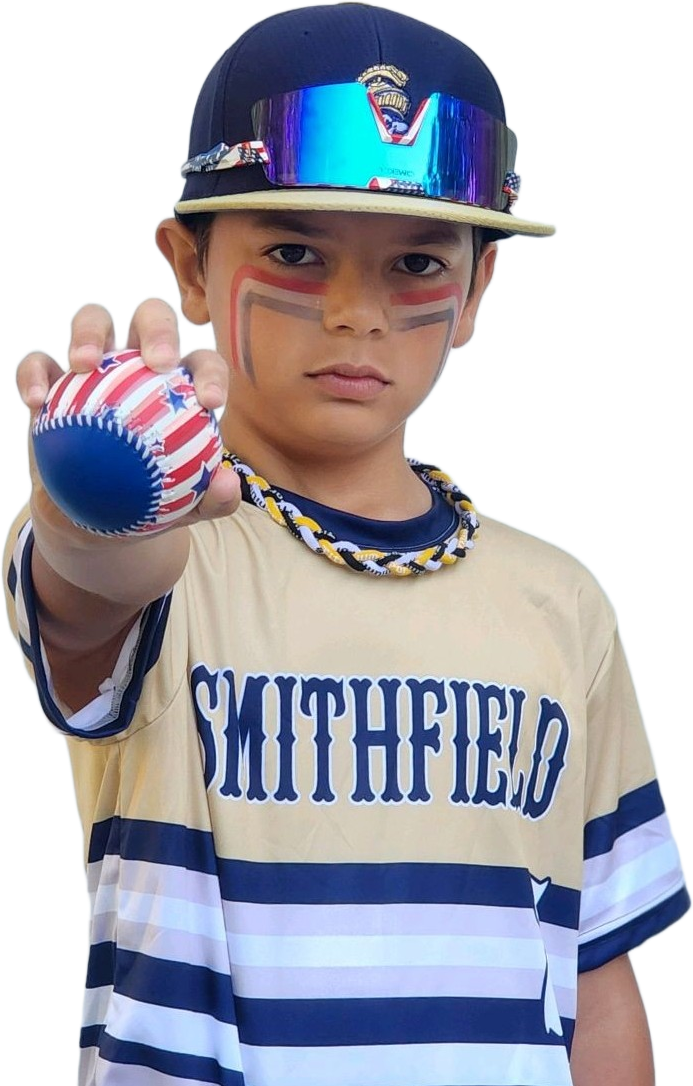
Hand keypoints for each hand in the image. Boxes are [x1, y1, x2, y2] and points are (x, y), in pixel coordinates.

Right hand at [15, 297, 240, 530]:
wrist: (90, 521)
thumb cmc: (147, 506)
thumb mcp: (183, 510)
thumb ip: (212, 499)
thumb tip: (227, 484)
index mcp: (178, 384)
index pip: (200, 362)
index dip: (210, 372)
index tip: (209, 403)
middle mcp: (138, 362)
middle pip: (150, 317)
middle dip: (158, 328)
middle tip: (158, 363)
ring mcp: (92, 366)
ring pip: (92, 319)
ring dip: (88, 330)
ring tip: (85, 365)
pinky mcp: (50, 381)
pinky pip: (37, 363)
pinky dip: (33, 374)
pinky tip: (35, 402)